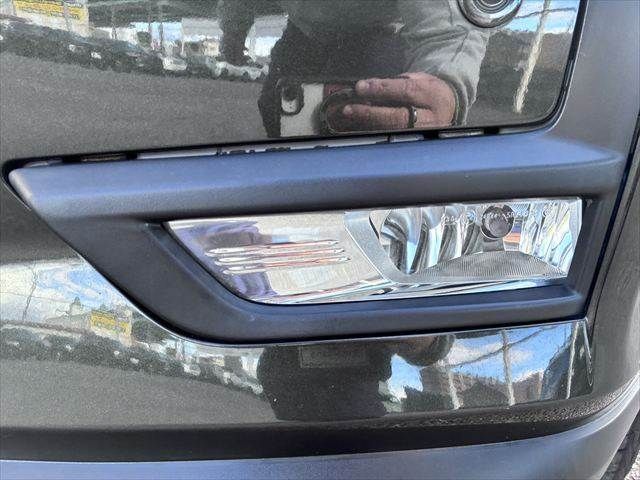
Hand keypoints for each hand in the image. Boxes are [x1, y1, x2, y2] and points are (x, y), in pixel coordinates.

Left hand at [327, 72, 455, 131]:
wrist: (449, 109)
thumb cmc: (427, 92)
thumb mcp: (418, 80)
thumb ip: (395, 83)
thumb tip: (366, 88)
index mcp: (433, 96)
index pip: (406, 91)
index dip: (382, 89)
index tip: (360, 87)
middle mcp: (429, 119)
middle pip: (397, 117)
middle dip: (370, 113)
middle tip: (348, 109)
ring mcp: (421, 135)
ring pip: (390, 132)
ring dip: (365, 125)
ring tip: (347, 118)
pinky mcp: (412, 145)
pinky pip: (387, 140)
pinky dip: (368, 134)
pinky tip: (352, 129)